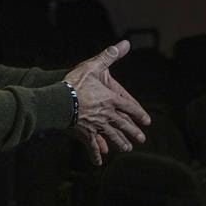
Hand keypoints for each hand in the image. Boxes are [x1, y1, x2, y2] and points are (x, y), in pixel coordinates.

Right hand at [63, 40, 150, 165]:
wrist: (59, 100)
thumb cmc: (76, 82)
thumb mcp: (94, 65)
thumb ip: (110, 55)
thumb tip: (126, 43)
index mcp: (111, 99)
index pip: (130, 107)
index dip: (139, 114)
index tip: (147, 121)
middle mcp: (107, 114)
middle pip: (123, 124)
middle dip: (133, 132)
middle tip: (141, 139)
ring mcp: (96, 125)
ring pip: (111, 136)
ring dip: (120, 142)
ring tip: (126, 149)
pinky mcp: (84, 133)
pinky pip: (91, 145)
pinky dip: (95, 154)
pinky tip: (99, 162)